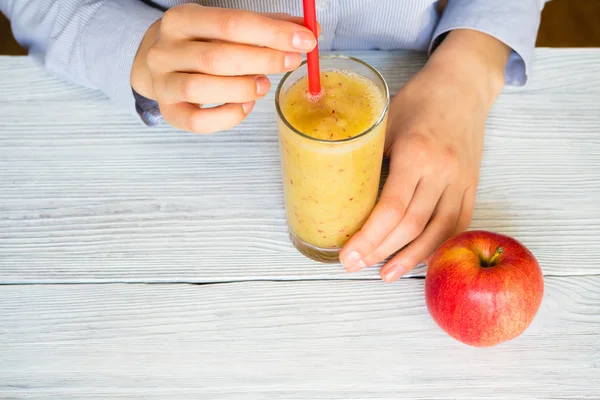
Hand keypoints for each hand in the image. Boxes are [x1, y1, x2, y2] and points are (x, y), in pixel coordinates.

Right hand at [131, 4, 318, 132]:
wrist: (157, 65)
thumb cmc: (201, 44)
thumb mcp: (226, 26)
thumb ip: (266, 27)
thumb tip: (309, 31)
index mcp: (182, 19)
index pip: (231, 23)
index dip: (272, 34)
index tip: (305, 40)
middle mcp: (166, 50)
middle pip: (218, 58)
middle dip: (264, 61)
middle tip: (291, 61)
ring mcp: (164, 83)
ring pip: (203, 89)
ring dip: (243, 89)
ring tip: (264, 85)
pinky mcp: (170, 112)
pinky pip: (198, 122)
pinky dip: (228, 116)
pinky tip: (246, 106)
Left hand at [339, 29, 509, 281]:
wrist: (462, 84)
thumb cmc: (419, 100)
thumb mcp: (384, 122)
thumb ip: (368, 159)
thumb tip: (341, 193)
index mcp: (416, 153)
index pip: (391, 209)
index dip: (368, 238)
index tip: (347, 255)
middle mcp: (442, 171)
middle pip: (412, 226)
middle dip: (381, 252)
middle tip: (356, 266)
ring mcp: (461, 180)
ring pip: (439, 232)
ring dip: (411, 258)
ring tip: (387, 274)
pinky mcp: (472, 185)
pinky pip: (459, 224)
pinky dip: (439, 245)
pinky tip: (420, 257)